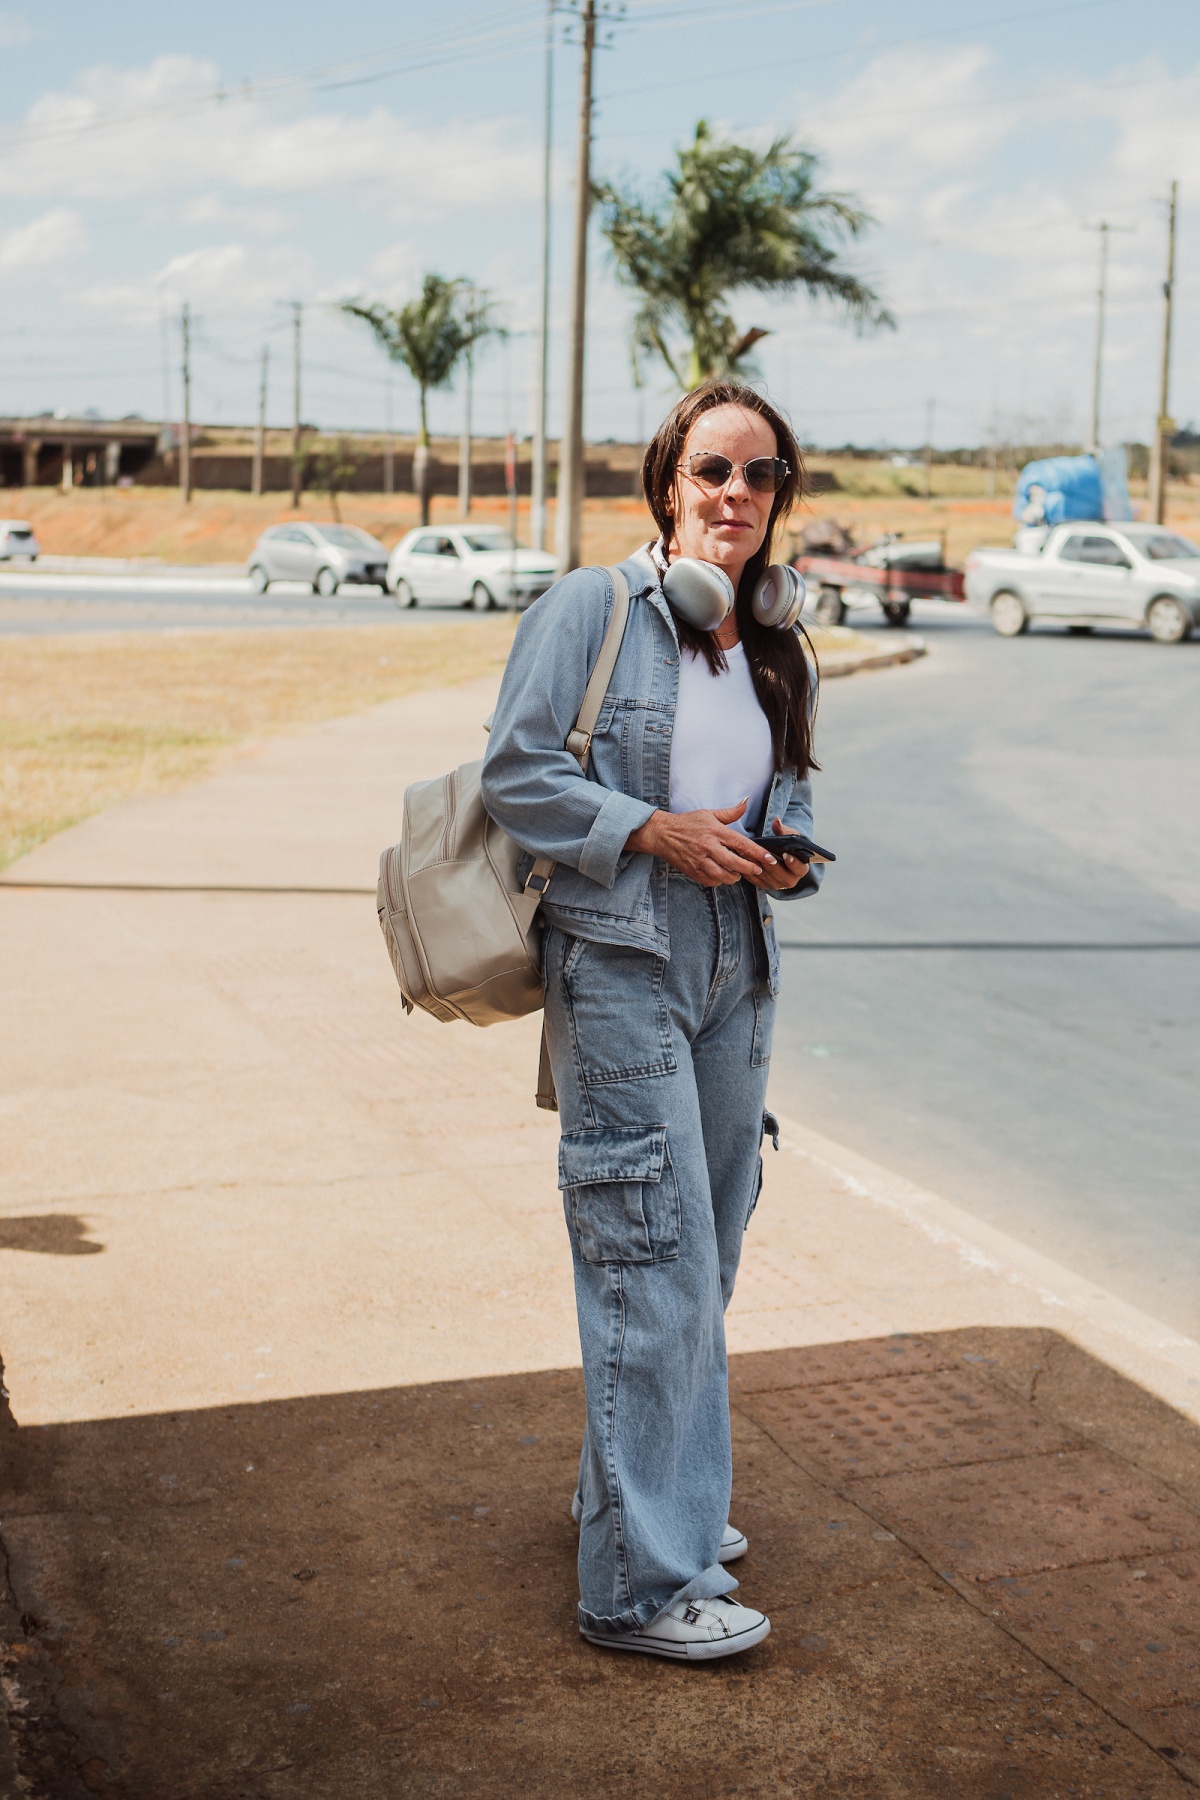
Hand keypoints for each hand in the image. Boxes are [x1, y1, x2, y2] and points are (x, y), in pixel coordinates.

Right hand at [626, 800, 779, 887]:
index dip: (757, 852)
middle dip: (749, 869)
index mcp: (715, 832)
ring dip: (734, 876)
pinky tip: (721, 875)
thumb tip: (746, 802)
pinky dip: (719, 881)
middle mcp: (708, 847)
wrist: (662, 834)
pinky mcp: (692, 871)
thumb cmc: (687, 823)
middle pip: (735, 863)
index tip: (768, 858)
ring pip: (723, 875)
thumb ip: (730, 812)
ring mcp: (700, 861)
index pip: (741, 843)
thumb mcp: (709, 813)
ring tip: (738, 873)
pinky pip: (711, 881)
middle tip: (758, 870)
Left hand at [743, 817, 810, 892]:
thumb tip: (776, 821)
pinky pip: (755, 880)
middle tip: (763, 854)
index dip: (794, 863)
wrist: (780, 856)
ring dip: (758, 866)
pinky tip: (744, 860)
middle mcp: (789, 880)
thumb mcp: (790, 837)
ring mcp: (775, 885)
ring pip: (766, 878)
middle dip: (771, 864)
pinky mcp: (763, 885)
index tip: (786, 855)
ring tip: (751, 854)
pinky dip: (749, 870)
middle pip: (780, 875)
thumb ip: (785, 830)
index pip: (799, 869)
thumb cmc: (788, 846)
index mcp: (800, 869)